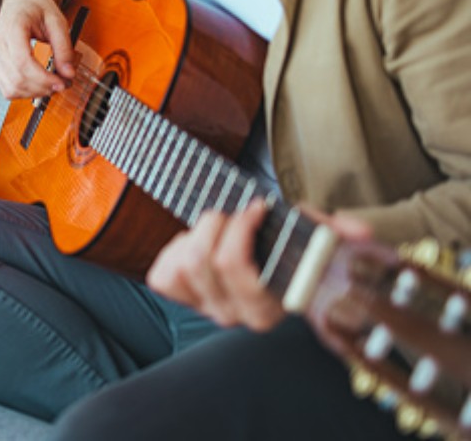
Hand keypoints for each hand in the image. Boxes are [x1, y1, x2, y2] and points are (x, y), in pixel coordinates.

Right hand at [0, 0, 75, 98]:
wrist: (19, 0)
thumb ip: (64, 47)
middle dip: (42, 88)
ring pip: (10, 88)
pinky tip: (37, 85)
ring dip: (34, 93)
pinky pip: (6, 88)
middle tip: (61, 84)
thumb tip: (68, 73)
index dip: (43, 78)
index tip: (61, 82)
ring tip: (50, 85)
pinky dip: (24, 92)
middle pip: (17, 79)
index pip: (22, 62)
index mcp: (12, 28)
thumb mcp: (57, 20)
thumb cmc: (36, 7)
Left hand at [146, 201, 374, 330]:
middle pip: (203, 261)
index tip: (257, 207)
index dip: (241, 229)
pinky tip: (195, 246)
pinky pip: (162, 275)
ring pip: (182, 264)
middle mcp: (236, 315)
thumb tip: (359, 232)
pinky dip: (175, 251)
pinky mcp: (179, 299)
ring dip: (197, 234)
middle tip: (235, 213)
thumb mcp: (309, 235)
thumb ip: (333, 232)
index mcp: (269, 306)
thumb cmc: (284, 245)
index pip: (237, 267)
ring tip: (217, 229)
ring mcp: (205, 309)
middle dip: (217, 223)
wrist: (260, 258)